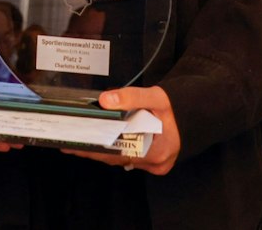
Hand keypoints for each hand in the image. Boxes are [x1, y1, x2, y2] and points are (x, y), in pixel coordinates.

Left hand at [62, 85, 181, 174]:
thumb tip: (106, 100)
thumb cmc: (175, 108)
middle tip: (70, 143)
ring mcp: (153, 165)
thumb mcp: (156, 96)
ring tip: (76, 143)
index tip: (77, 144)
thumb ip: (131, 97)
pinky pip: (126, 158)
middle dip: (93, 150)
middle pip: (117, 158)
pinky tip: (96, 145)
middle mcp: (156, 163)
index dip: (96, 149)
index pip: (120, 153)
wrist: (192, 115)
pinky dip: (112, 151)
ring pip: (120, 160)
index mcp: (158, 150)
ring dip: (100, 151)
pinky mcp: (151, 163)